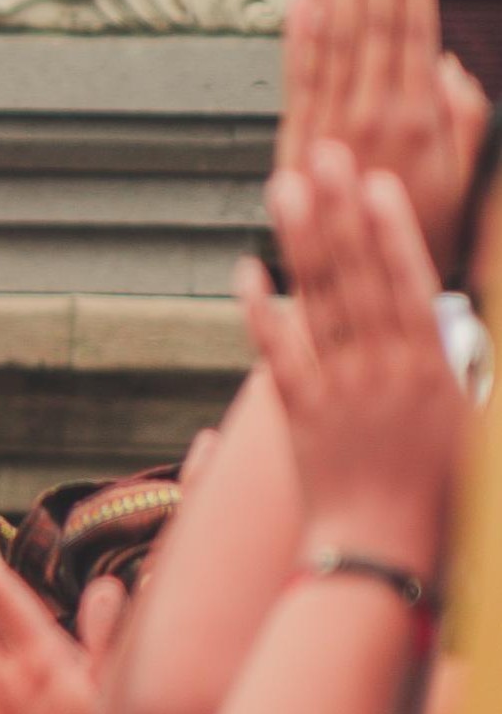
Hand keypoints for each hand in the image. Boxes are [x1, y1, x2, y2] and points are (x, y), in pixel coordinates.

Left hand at [239, 146, 467, 575]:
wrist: (387, 559)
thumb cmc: (444, 497)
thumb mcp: (471, 424)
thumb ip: (458, 365)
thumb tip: (444, 310)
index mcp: (433, 372)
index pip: (409, 285)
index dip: (390, 231)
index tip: (376, 182)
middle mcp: (383, 373)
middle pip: (358, 278)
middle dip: (340, 212)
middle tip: (323, 154)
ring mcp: (337, 391)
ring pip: (316, 303)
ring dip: (299, 242)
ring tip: (284, 186)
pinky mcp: (297, 414)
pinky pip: (275, 355)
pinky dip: (258, 311)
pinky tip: (244, 267)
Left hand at [276, 0, 489, 281]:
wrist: (369, 277)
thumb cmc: (422, 218)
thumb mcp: (463, 163)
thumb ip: (458, 108)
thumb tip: (443, 61)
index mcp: (424, 112)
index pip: (415, 23)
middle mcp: (379, 111)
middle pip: (376, 18)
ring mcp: (334, 123)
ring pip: (337, 37)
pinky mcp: (298, 136)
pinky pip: (299, 77)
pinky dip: (299, 36)